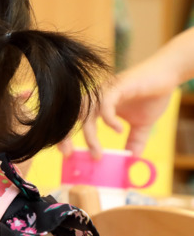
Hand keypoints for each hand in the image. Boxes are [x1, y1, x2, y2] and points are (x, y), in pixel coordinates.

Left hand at [60, 65, 177, 159]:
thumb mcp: (142, 124)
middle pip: (72, 116)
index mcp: (98, 105)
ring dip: (89, 135)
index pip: (74, 120)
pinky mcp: (117, 86)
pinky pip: (105, 104)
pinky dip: (108, 119)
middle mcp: (97, 98)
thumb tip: (132, 160)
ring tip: (97, 153)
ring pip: (87, 113)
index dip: (66, 135)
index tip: (67, 153)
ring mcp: (106, 91)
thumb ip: (134, 141)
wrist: (168, 75)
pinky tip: (118, 130)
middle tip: (69, 154)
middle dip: (66, 135)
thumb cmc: (152, 96)